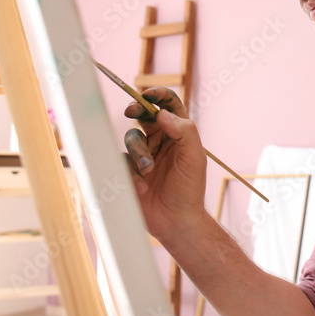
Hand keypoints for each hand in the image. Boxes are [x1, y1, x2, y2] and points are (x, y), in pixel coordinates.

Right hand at [123, 87, 206, 238]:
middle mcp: (160, 140)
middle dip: (137, 110)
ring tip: (148, 171)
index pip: (168, 105)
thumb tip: (162, 113)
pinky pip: (121, 160)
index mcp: (178, 133)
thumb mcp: (193, 158)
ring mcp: (144, 154)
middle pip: (144, 115)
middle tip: (132, 111)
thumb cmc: (190, 189)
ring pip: (131, 137)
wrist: (175, 221)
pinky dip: (130, 172)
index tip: (148, 94)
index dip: (158, 95)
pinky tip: (142, 186)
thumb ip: (183, 131)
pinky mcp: (129, 169)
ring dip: (139, 152)